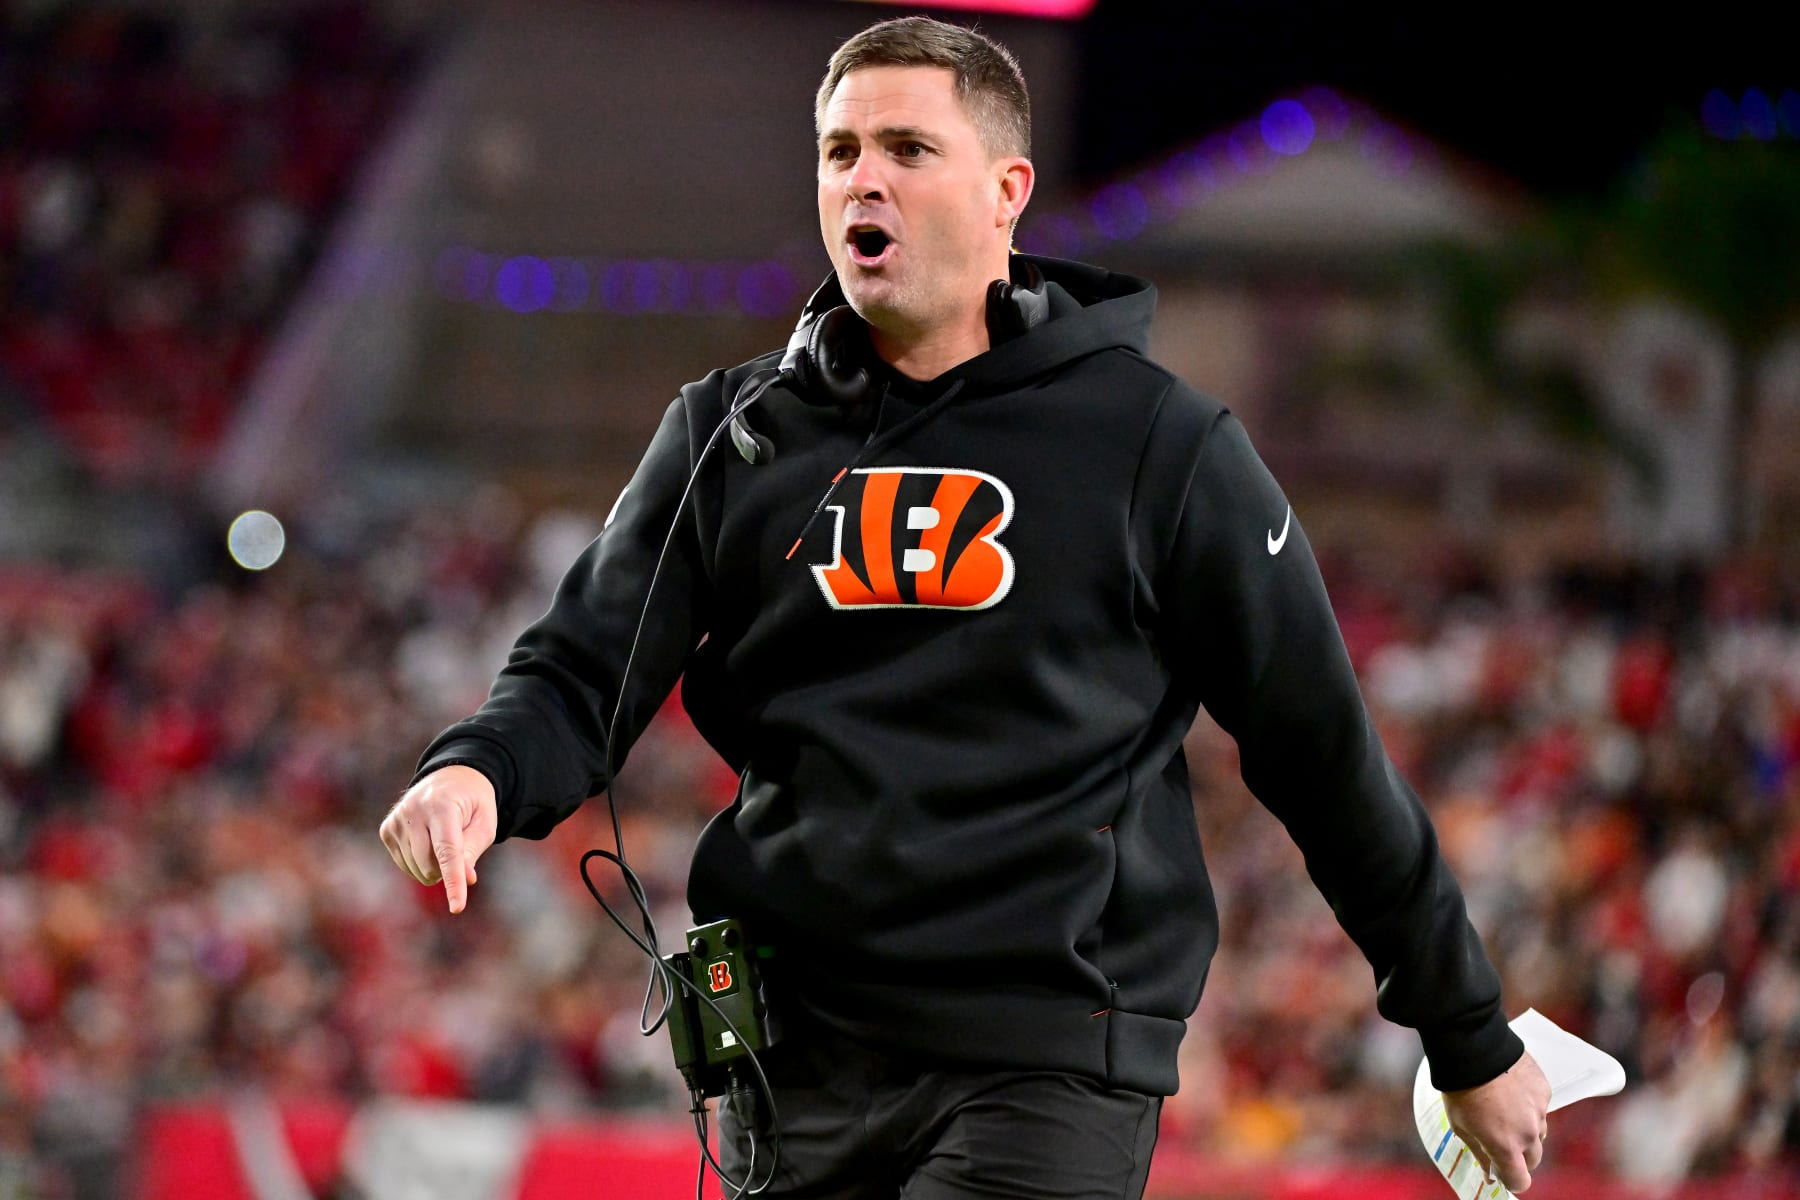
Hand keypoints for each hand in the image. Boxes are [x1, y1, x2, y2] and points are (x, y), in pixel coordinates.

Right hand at [379, 765, 497, 913]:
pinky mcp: (387, 830)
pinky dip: (419, 862)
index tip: (457, 907)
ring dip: (434, 866)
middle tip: (460, 847)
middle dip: (448, 868)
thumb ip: (473, 850)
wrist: (451, 778)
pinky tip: (427, 842)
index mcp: (443, 806)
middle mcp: (414, 811)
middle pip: (430, 865)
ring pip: (416, 869)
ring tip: (443, 838)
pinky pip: (404, 864)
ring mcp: (396, 820)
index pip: (448, 852)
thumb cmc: (473, 804)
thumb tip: (465, 879)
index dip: (453, 881)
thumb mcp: (485, 823)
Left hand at [1443, 1049, 1551, 1192]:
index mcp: (1506, 1146)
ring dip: (1526, 1129)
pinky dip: (1529, 1105)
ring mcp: (1539, 1111)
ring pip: (1538, 1132)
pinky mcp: (1544, 1091)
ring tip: (1503, 1109)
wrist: (1473, 1050)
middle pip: (1533, 1159)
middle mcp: (1528, 1133)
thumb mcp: (1461, 1126)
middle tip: (1501, 1140)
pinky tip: (1511, 1091)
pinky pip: (1540, 1108)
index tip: (1502, 1172)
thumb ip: (1480, 1153)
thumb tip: (1490, 1175)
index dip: (1511, 1179)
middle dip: (1519, 1156)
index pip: (1520, 1181)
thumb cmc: (1461, 1089)